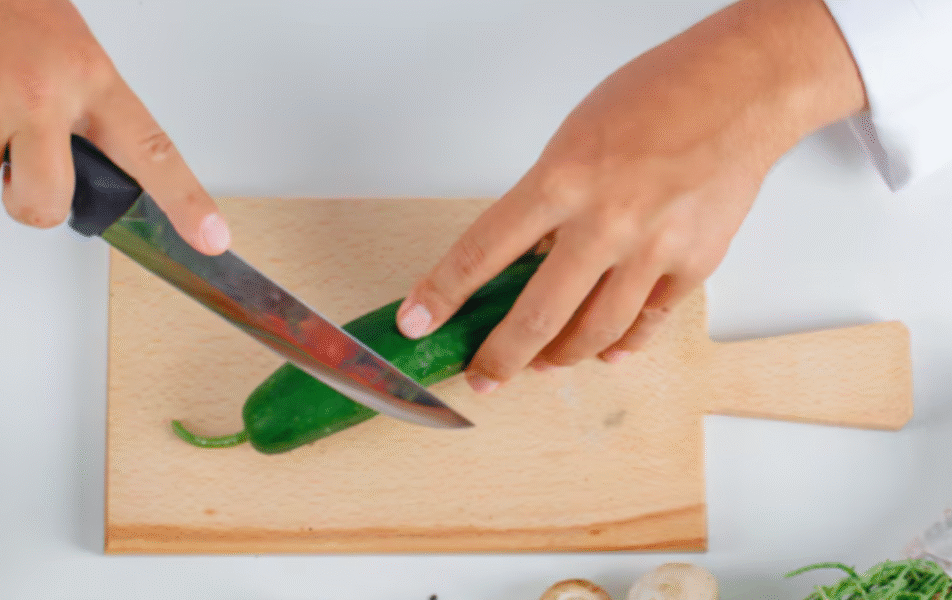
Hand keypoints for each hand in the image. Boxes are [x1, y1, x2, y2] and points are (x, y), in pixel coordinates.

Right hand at [0, 0, 229, 253]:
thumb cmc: (14, 8)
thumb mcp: (75, 54)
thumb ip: (93, 113)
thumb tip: (100, 168)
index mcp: (93, 79)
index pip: (152, 150)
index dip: (185, 200)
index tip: (211, 237)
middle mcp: (45, 95)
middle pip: (48, 201)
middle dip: (33, 204)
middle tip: (26, 173)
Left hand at [397, 0, 866, 392]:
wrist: (741, 91)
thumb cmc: (656, 99)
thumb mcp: (575, 141)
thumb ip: (548, 205)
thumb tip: (526, 263)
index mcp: (562, 180)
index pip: (482, 250)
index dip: (442, 294)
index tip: (417, 321)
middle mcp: (605, 221)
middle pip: (538, 316)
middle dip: (500, 358)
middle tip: (483, 377)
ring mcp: (653, 249)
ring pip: (595, 334)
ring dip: (559, 358)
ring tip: (541, 364)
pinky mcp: (694, 265)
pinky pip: (647, 322)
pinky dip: (622, 344)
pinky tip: (606, 353)